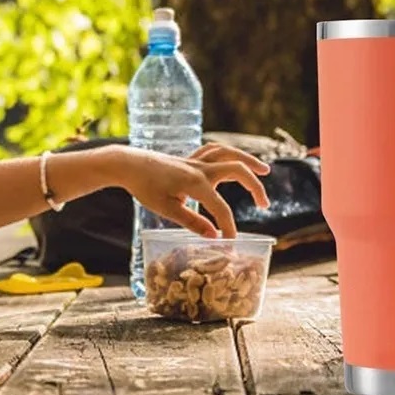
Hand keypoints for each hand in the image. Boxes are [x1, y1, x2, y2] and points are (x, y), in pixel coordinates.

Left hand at [107, 143, 270, 237]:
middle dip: (254, 186)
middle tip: (264, 204)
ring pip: (229, 153)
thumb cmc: (144, 187)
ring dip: (249, 160)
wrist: (129, 164)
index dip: (229, 227)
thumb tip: (214, 236)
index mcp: (195, 183)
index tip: (232, 243)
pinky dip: (229, 154)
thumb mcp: (166, 208)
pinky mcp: (191, 158)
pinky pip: (215, 151)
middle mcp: (201, 169)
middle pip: (237, 170)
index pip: (220, 208)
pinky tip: (235, 160)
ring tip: (265, 170)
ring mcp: (197, 161)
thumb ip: (192, 222)